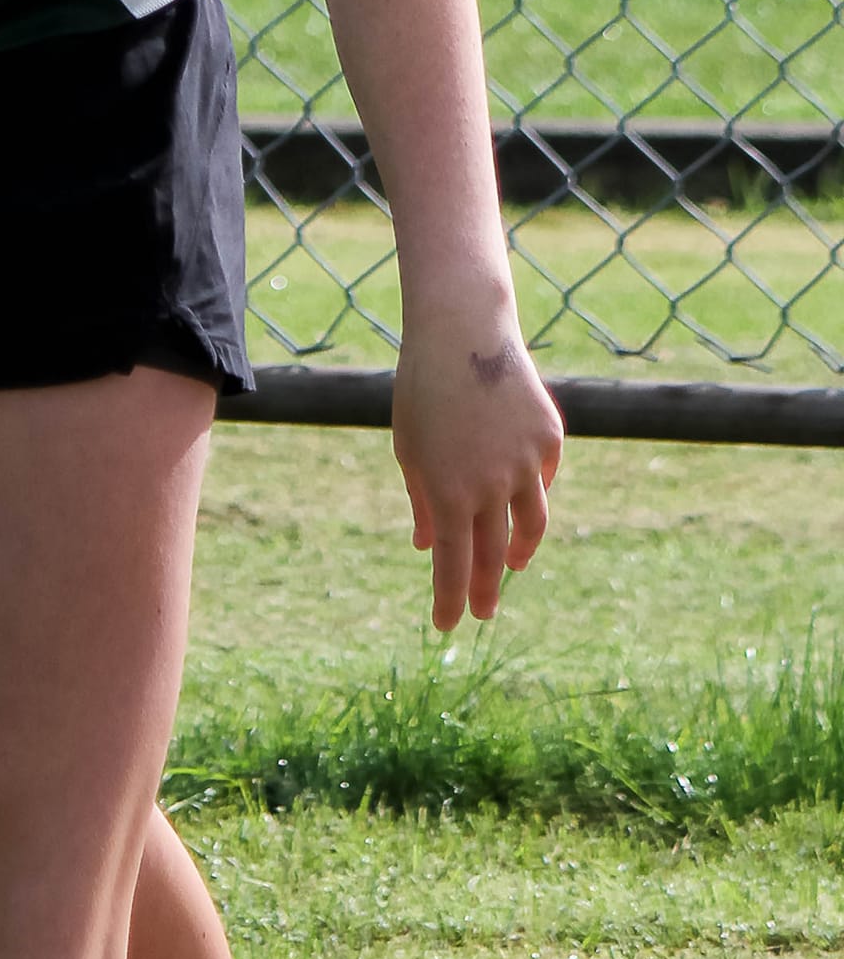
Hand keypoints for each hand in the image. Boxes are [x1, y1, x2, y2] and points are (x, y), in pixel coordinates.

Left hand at [391, 308, 563, 630]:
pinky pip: (543, 478)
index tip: (447, 626)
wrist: (463, 332)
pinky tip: (522, 499)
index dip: (450, 599)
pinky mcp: (550, 439)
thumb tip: (426, 544)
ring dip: (520, 552)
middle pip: (494, 556)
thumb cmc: (422, 389)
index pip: (451, 564)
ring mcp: (526, 463)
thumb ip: (421, 500)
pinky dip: (532, 491)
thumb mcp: (409, 447)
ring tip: (514, 565)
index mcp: (447, 491)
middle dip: (486, 589)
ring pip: (532, 526)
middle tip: (483, 611)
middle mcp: (491, 486)